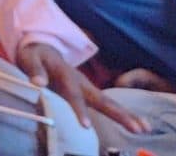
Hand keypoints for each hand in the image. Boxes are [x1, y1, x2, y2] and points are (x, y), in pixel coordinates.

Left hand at [18, 41, 145, 135]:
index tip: (86, 126)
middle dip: (119, 114)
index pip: (73, 93)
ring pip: (109, 102)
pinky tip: (138, 125)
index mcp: (66, 74)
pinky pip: (108, 104)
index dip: (79, 109)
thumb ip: (34, 70)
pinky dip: (124, 114)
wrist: (43, 46)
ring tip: (145, 128)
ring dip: (127, 115)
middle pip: (102, 99)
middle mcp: (81, 81)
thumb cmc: (35, 55)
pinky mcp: (90, 93)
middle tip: (137, 128)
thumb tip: (38, 83)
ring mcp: (88, 87)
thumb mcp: (29, 58)